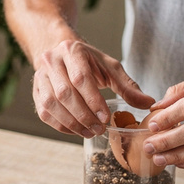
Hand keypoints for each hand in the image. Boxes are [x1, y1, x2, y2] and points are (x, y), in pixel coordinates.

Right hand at [32, 39, 154, 137]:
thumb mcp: (110, 68)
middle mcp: (51, 61)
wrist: (62, 54)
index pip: (80, 78)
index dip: (93, 101)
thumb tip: (148, 103)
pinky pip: (45, 113)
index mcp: (72, 50)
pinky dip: (61, 126)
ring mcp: (40, 77)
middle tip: (99, 129)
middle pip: (64, 93)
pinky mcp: (35, 92)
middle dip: (83, 115)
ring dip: (71, 123)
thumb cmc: (90, 62)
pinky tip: (77, 131)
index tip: (105, 118)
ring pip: (51, 105)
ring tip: (89, 133)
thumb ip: (128, 86)